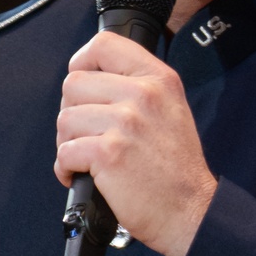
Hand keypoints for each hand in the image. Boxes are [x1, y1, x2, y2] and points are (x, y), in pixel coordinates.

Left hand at [55, 31, 217, 255]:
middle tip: (86, 134)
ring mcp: (126, 123)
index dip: (82, 62)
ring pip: (65, 119)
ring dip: (68, 142)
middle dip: (71, 111)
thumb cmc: (176, 168)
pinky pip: (65, 152)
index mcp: (158, 79)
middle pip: (73, 83)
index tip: (82, 85)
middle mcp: (143, 94)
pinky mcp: (109, 154)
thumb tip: (92, 78)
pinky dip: (66, 169)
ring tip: (86, 158)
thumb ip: (137, 87)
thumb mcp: (170, 110)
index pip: (104, 44)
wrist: (190, 211)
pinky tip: (82, 176)